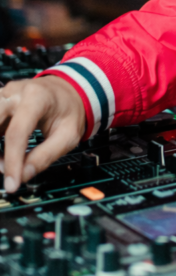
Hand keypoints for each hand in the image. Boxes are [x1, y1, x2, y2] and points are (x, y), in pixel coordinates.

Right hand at [0, 76, 84, 191]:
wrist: (67, 91)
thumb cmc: (69, 110)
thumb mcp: (69, 135)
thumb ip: (46, 155)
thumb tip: (23, 175)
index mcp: (37, 97)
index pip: (17, 132)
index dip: (12, 161)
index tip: (12, 184)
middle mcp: (16, 92)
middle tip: (7, 170)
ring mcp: (5, 95)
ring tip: (6, 161)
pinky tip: (3, 152)